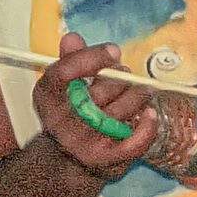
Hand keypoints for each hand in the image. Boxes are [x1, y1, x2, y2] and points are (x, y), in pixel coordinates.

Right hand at [31, 32, 156, 178]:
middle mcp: (58, 120)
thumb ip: (70, 60)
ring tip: (140, 91)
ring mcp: (79, 141)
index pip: (63, 72)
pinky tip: (150, 113)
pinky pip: (131, 141)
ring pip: (120, 111)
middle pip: (99, 90)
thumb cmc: (71, 114)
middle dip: (120, 78)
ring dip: (137, 96)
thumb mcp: (63, 84)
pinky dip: (146, 126)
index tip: (114, 50)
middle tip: (128, 74)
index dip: (91, 58)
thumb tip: (72, 38)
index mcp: (46, 96)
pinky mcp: (101, 158)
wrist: (68, 158)